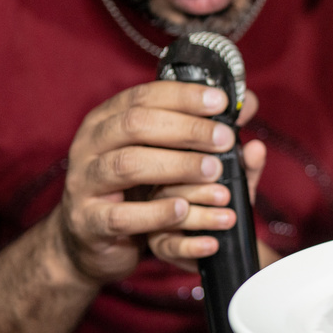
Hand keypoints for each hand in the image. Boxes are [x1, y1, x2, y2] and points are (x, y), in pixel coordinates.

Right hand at [49, 81, 254, 285]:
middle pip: (136, 124)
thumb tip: (248, 104)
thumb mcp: (167, 152)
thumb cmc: (136, 185)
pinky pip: (121, 216)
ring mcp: (84, 182)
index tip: (221, 103)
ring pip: (127, 165)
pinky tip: (184, 209)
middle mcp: (91, 144)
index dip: (184, 97)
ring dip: (177, 166)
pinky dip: (157, 213)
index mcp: (108, 119)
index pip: (144, 96)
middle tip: (225, 140)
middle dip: (186, 129)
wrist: (91, 237)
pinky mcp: (88, 221)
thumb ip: (206, 128)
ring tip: (214, 172)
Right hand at [147, 136, 266, 271]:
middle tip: (225, 196)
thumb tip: (256, 148)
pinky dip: (192, 245)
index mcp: (175, 171)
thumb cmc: (228, 203)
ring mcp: (158, 217)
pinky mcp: (159, 244)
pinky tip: (212, 244)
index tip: (219, 167)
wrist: (230, 239)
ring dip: (202, 218)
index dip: (197, 163)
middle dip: (201, 192)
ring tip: (228, 219)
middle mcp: (160, 191)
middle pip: (171, 189)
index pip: (177, 161)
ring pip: (172, 217)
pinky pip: (170, 246)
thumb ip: (248, 166)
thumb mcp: (241, 182)